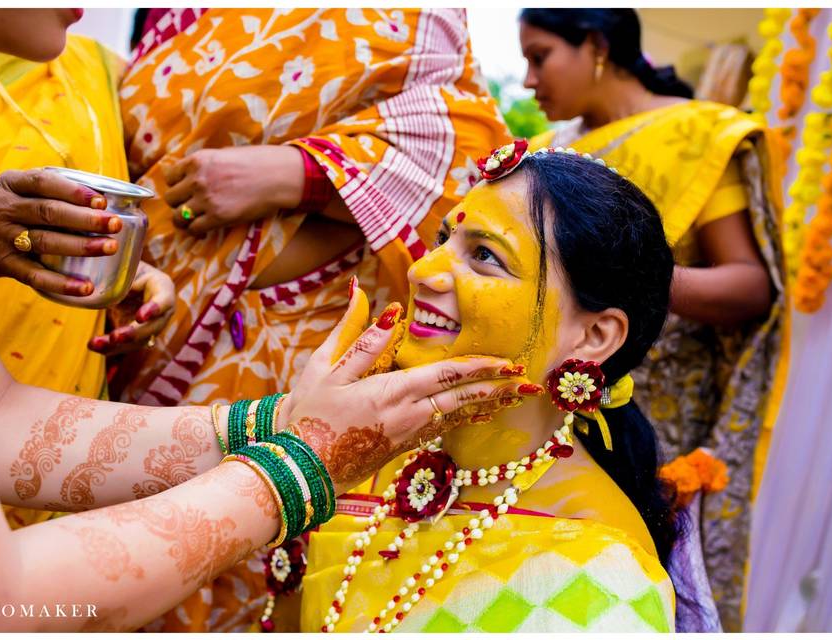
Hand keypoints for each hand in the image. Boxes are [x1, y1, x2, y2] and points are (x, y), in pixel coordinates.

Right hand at [0, 168, 123, 295]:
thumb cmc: (14, 207)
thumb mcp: (23, 189)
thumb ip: (54, 189)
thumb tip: (107, 199)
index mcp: (11, 183)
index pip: (43, 183)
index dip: (74, 191)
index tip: (102, 202)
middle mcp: (3, 208)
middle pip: (47, 212)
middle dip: (85, 219)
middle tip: (115, 224)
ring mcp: (1, 237)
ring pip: (44, 241)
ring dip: (80, 246)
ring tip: (109, 248)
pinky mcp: (3, 264)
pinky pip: (35, 275)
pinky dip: (62, 283)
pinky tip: (86, 287)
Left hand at [88, 262, 174, 354]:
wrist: (121, 278)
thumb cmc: (124, 267)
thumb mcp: (124, 268)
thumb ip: (121, 278)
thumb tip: (111, 288)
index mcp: (163, 287)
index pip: (165, 300)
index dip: (154, 309)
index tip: (140, 317)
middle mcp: (162, 310)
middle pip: (154, 327)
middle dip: (134, 333)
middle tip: (116, 337)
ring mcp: (151, 325)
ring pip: (140, 341)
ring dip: (118, 345)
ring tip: (96, 343)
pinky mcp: (137, 335)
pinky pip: (126, 345)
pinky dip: (109, 347)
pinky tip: (93, 345)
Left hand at [162, 145, 303, 236]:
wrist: (278, 176)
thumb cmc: (256, 162)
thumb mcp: (224, 154)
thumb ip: (204, 165)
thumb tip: (190, 176)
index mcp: (197, 160)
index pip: (170, 176)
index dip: (176, 185)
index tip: (185, 190)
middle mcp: (197, 179)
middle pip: (170, 198)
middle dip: (178, 203)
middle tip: (189, 206)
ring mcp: (207, 199)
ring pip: (178, 216)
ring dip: (184, 220)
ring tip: (194, 220)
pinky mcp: (218, 217)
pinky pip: (194, 229)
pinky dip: (196, 231)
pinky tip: (204, 229)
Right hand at [278, 281, 541, 492]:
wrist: (299, 470)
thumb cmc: (308, 416)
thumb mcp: (327, 369)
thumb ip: (360, 337)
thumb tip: (382, 303)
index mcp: (394, 391)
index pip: (450, 375)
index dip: (484, 367)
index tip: (512, 363)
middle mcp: (409, 415)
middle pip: (464, 400)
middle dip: (500, 391)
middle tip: (532, 386)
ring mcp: (407, 435)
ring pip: (457, 417)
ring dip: (487, 406)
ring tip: (514, 399)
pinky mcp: (401, 448)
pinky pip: (442, 430)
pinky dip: (464, 420)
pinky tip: (475, 416)